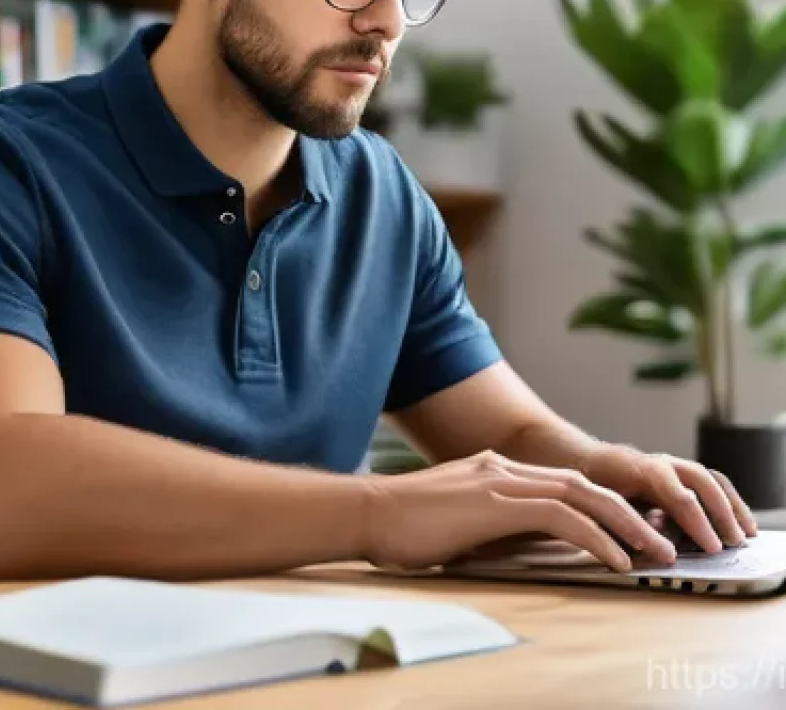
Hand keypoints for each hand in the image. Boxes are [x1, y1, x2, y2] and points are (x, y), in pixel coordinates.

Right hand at [360, 449, 681, 573]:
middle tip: (660, 541)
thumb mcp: (455, 521)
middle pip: (582, 484)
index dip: (603, 505)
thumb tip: (522, 547)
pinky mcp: (495, 503)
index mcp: (492, 470)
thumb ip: (489, 524)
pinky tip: (615, 559)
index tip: (633, 528)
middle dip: (627, 512)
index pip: (562, 483)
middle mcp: (501, 467)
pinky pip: (560, 518)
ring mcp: (498, 480)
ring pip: (580, 496)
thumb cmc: (399, 525)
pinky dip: (594, 537)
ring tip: (654, 552)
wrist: (365, 512)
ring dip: (624, 525)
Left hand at [576, 443, 758, 554]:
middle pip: (700, 481)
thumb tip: (658, 545)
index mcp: (639, 470)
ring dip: (730, 506)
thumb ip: (627, 523)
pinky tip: (739, 521)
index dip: (698, 523)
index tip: (712, 547)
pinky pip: (708, 481)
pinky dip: (727, 499)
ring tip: (746, 534)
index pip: (678, 496)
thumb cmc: (588, 486)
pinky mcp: (675, 472)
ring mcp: (669, 465)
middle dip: (720, 513)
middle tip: (731, 543)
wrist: (581, 460)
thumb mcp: (598, 505)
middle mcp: (659, 463)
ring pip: (708, 478)